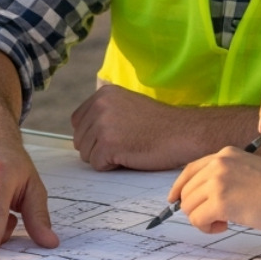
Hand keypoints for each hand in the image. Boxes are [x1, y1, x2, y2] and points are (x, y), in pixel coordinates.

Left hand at [70, 84, 203, 170]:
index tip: (115, 136)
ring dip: (105, 157)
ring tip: (128, 148)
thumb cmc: (159, 124)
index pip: (77, 121)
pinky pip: (97, 164)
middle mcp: (100, 105)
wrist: (182, 133)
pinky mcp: (108, 143)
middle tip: (125, 143)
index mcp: (103, 93)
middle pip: (80, 139)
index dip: (93, 135)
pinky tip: (130, 155)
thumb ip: (104, 112)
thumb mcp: (127, 105)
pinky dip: (112, 166)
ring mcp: (103, 124)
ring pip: (86, 154)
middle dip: (98, 147)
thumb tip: (81, 132)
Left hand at [169, 147, 260, 234]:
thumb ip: (226, 178)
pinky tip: (224, 226)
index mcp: (226, 154)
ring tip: (224, 222)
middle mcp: (218, 163)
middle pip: (186, 191)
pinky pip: (197, 220)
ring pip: (188, 207)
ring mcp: (218, 181)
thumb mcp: (249, 172)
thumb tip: (202, 197)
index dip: (179, 188)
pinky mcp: (220, 201)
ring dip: (203, 220)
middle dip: (197, 208)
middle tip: (217, 218)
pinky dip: (207, 228)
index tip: (174, 201)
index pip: (190, 170)